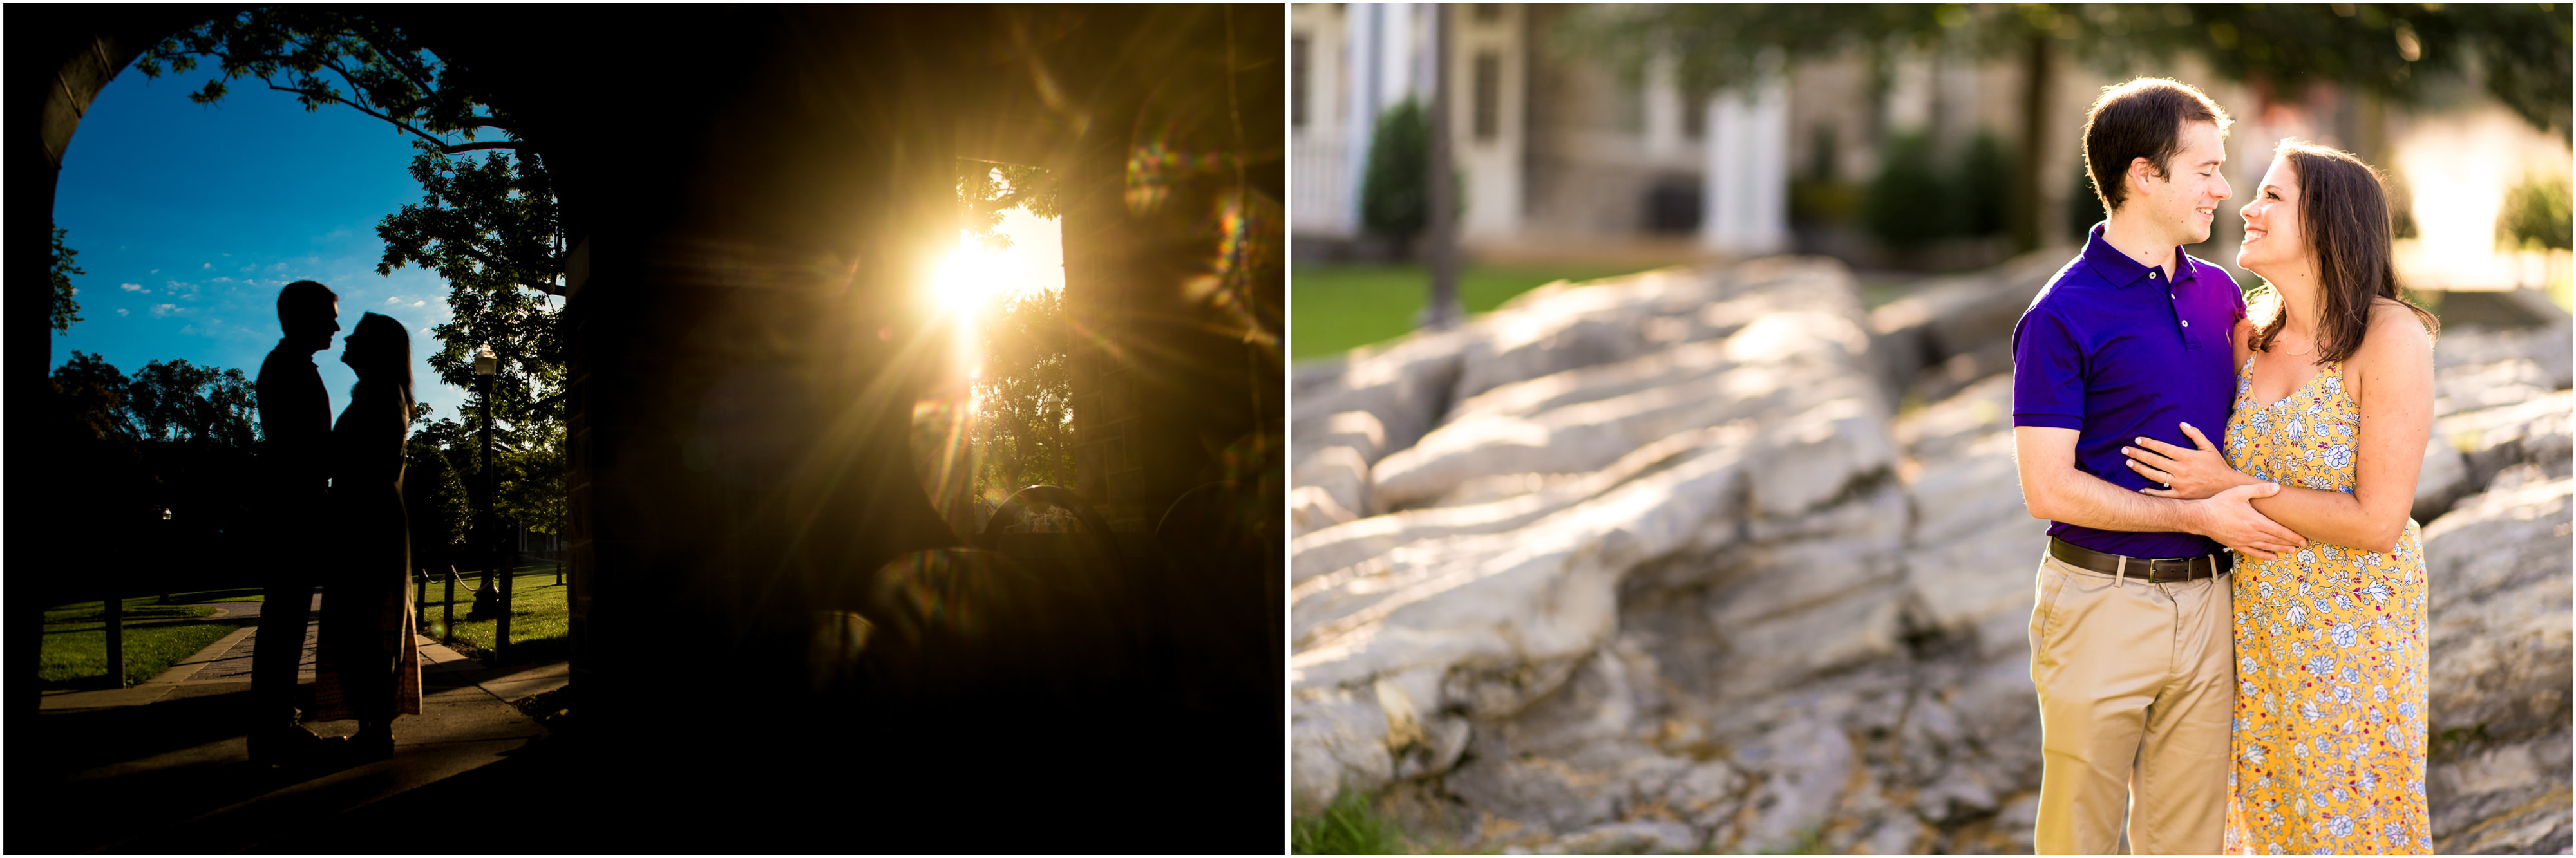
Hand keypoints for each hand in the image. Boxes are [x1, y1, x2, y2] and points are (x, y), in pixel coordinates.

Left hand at [2126, 422, 2252, 499]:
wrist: (2228, 487)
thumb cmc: (2217, 466)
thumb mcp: (2209, 447)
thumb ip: (2195, 435)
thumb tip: (2182, 424)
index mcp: (2186, 456)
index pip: (2162, 448)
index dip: (2148, 443)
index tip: (2137, 440)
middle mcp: (2180, 470)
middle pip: (2154, 460)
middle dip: (2137, 454)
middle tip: (2125, 450)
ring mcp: (2180, 484)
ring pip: (2154, 476)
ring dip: (2140, 469)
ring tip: (2129, 463)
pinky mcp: (2181, 496)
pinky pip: (2162, 494)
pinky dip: (2150, 492)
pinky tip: (2140, 489)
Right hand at [2191, 482, 2304, 559]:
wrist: (2201, 517)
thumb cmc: (2220, 503)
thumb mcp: (2240, 492)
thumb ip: (2260, 490)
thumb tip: (2277, 488)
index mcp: (2256, 521)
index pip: (2280, 531)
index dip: (2293, 535)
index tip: (2303, 539)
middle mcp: (2252, 534)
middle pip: (2276, 540)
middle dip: (2291, 543)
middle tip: (2303, 545)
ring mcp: (2244, 541)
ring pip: (2267, 547)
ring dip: (2281, 549)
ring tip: (2292, 551)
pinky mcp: (2236, 545)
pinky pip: (2253, 552)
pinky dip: (2264, 555)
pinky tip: (2272, 557)